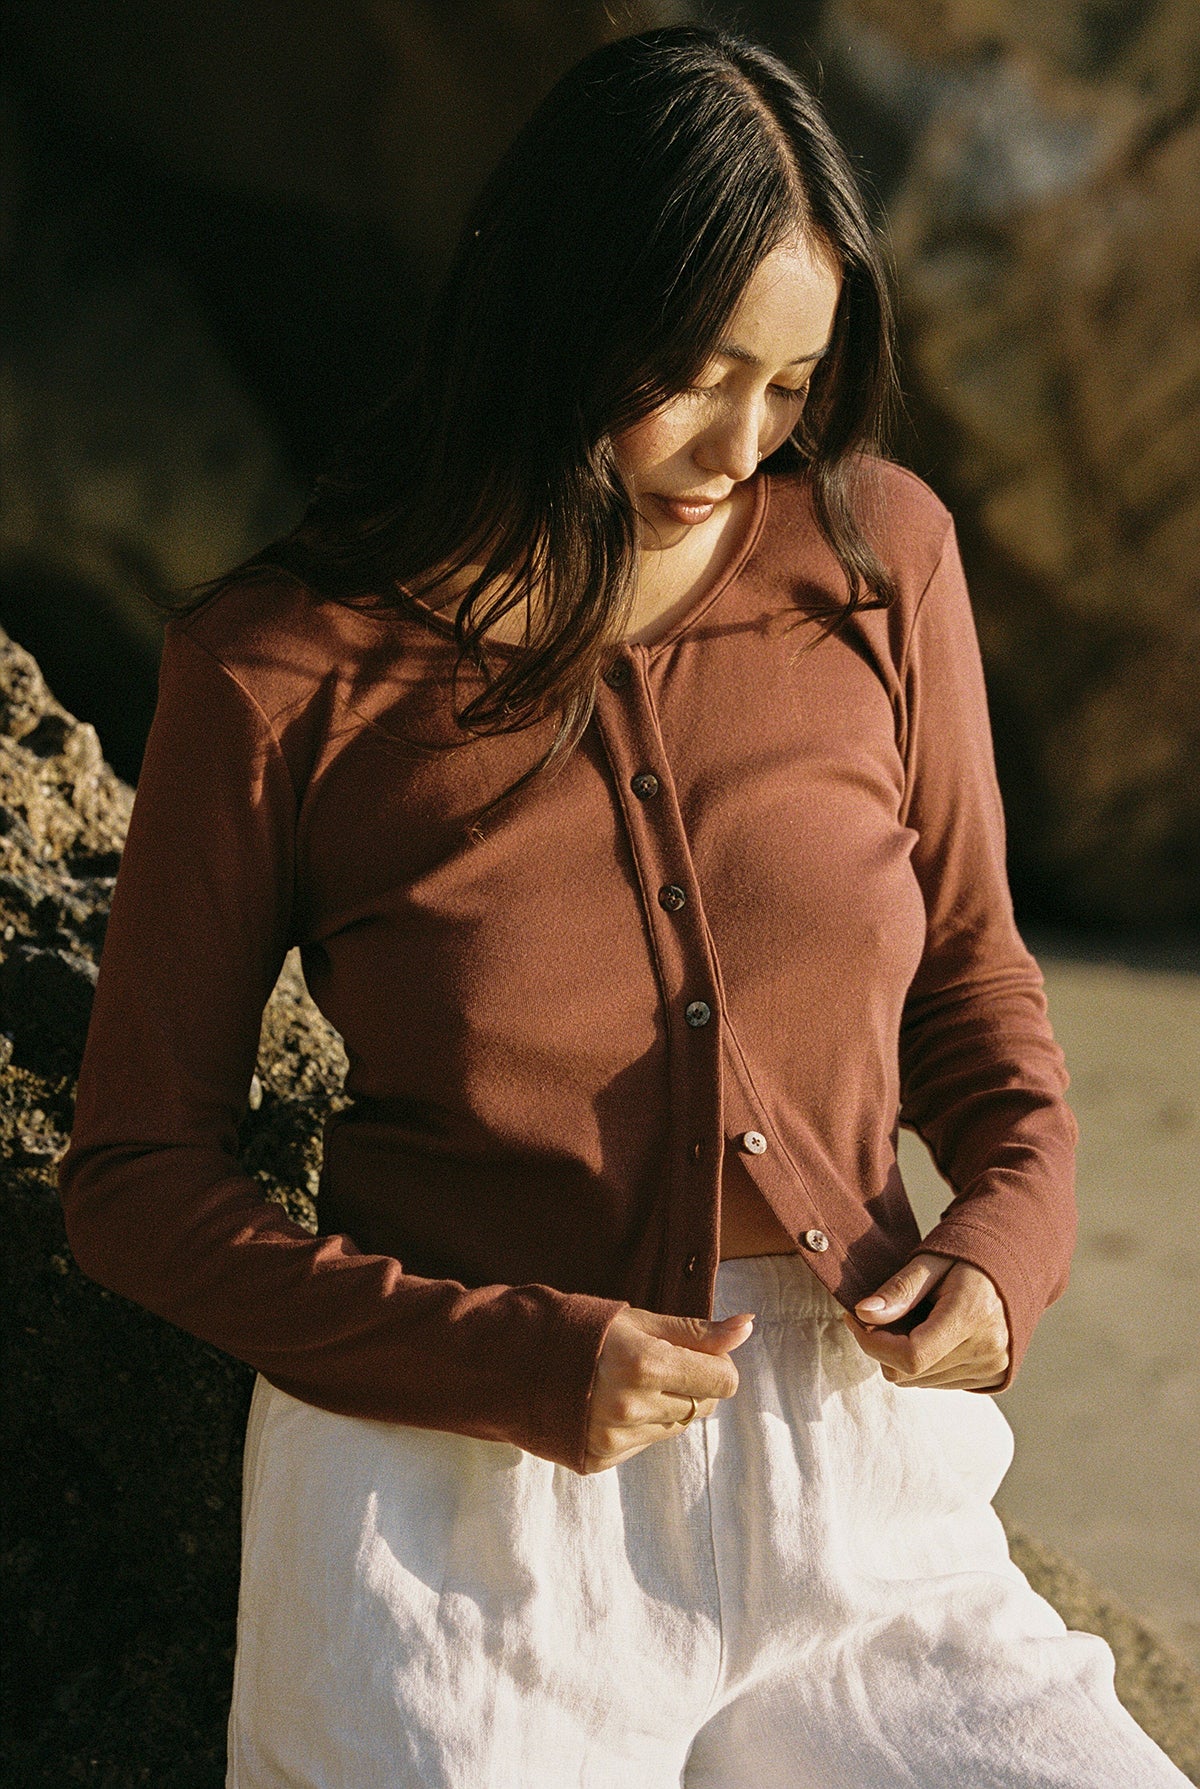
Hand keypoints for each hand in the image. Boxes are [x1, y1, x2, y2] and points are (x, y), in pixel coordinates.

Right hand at [581, 1307, 753, 1473]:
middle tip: (656, 1364)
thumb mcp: (640, 1321)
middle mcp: (632, 1407)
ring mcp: (615, 1438)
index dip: (715, 1364)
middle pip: (703, 1406)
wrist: (517, 1364)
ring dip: (665, 1406)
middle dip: (691, 1384)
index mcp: (646, 1364)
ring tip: (628, 1383)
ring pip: (676, 1427)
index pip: (723, 1381)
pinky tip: (612, 1405)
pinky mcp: (601, 1459)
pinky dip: (641, 1425)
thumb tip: (748, 1327)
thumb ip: (697, 1331)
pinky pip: (647, 1443)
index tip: (692, 1352)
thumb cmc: (584, 1332)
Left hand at [842, 1252, 1008, 1390]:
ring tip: (915, 1321)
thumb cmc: (967, 1256)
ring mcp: (993, 1367)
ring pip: (920, 1382)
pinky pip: (939, 1383)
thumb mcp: (929, 1261)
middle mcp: (988, 1349)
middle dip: (883, 1347)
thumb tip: (863, 1313)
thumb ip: (898, 1290)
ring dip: (903, 1357)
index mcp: (972, 1315)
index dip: (872, 1343)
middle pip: (910, 1373)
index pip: (910, 1356)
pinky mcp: (994, 1377)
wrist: (1013, 1265)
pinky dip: (925, 1364)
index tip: (855, 1318)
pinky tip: (932, 1335)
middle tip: (883, 1315)